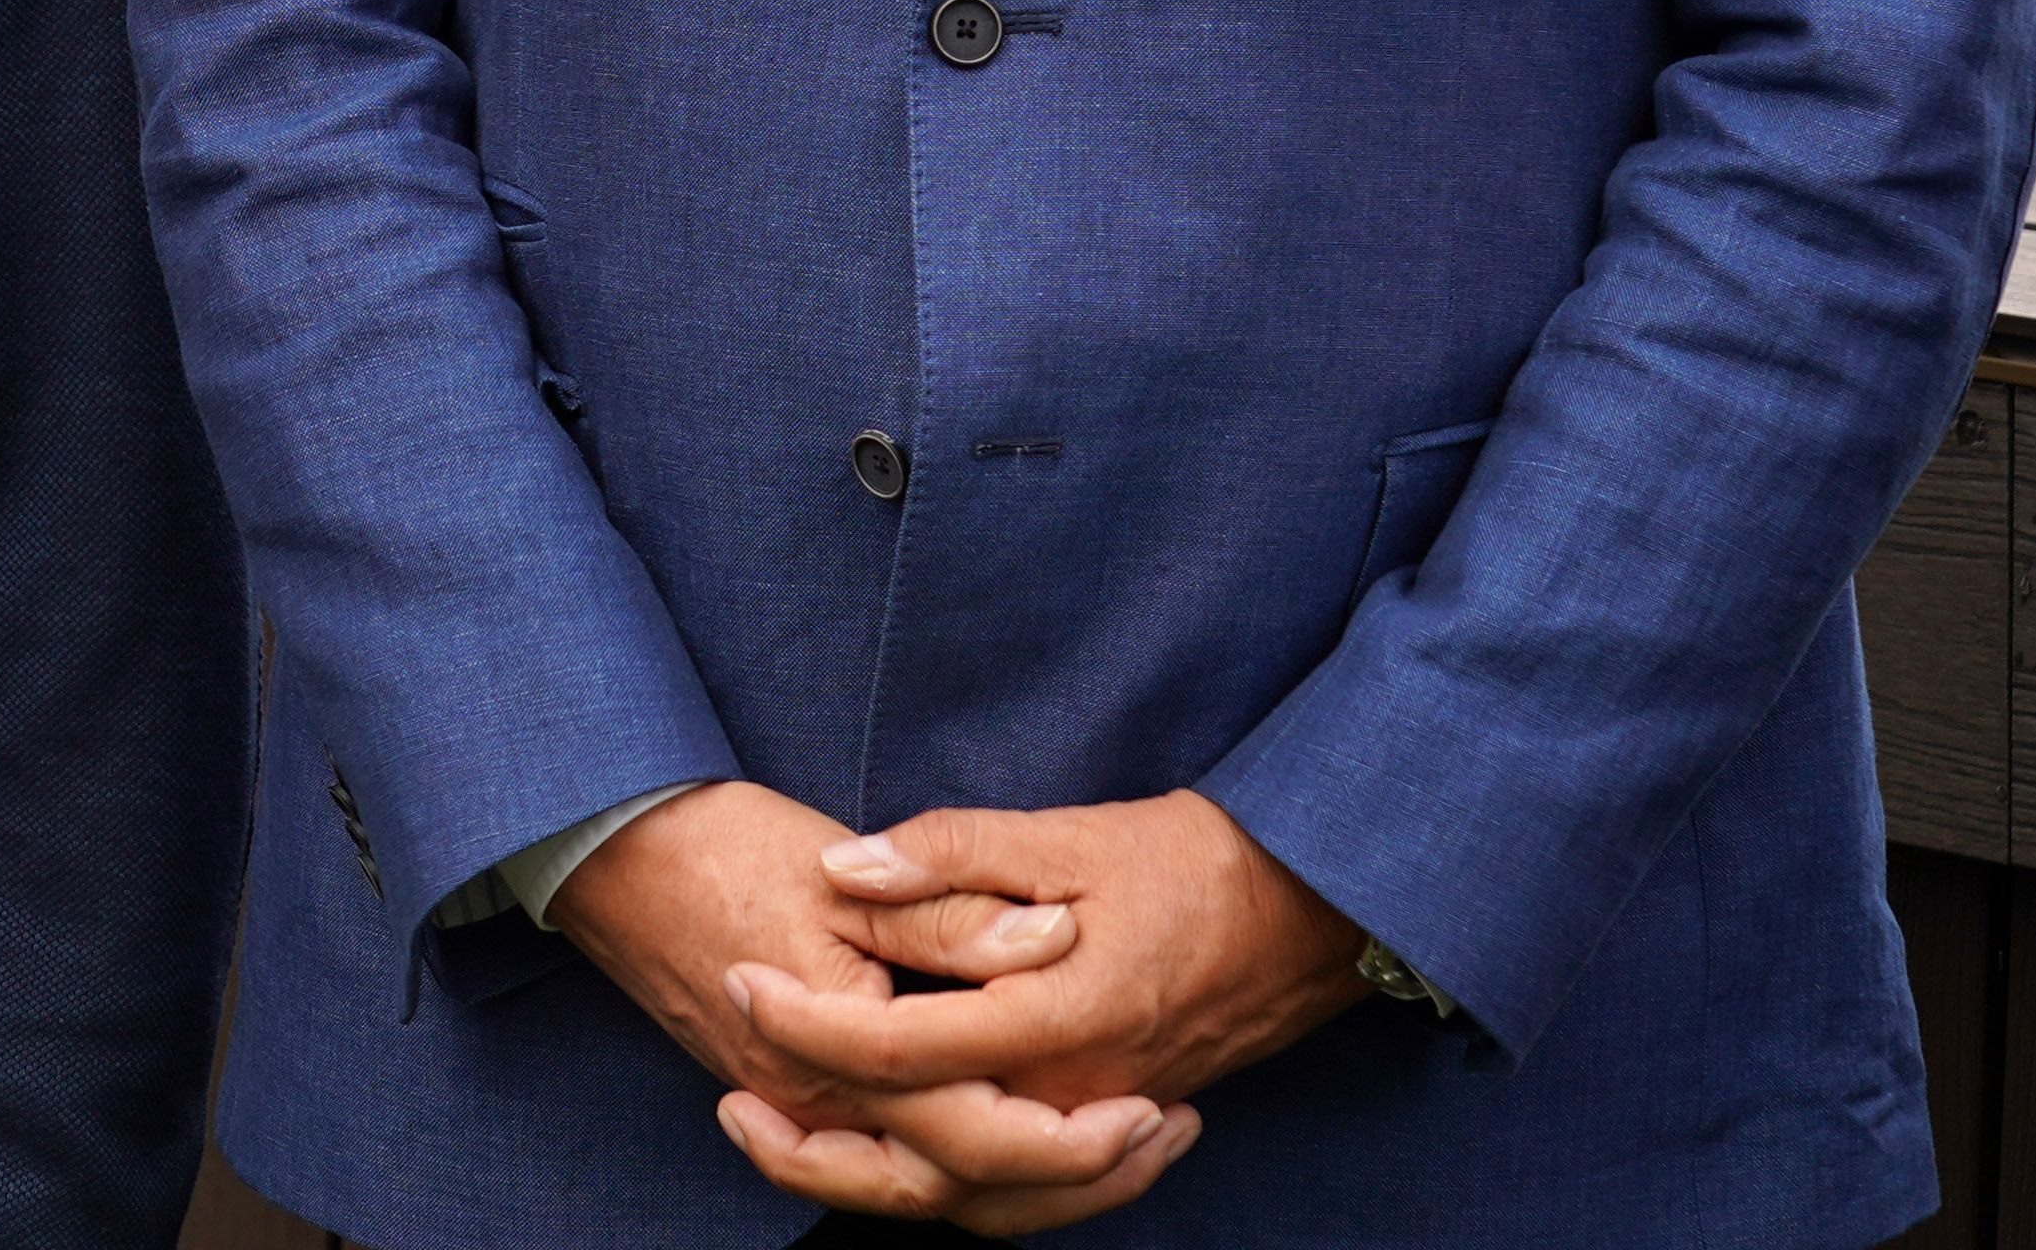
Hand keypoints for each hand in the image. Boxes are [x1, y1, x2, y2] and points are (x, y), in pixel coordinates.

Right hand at [553, 783, 1184, 1234]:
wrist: (610, 853)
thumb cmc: (721, 848)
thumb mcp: (841, 868)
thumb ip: (952, 911)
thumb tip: (1052, 940)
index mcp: (836, 1057)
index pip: (977, 1135)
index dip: (1074, 1137)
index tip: (1150, 1108)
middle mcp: (819, 1106)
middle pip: (963, 1192)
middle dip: (1073, 1181)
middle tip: (1157, 1134)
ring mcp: (804, 1107)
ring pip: (931, 1191)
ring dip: (1033, 1183)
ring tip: (1116, 1144)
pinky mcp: (799, 1093)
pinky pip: (898, 1161)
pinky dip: (973, 1164)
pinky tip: (1024, 1128)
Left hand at [710, 792, 1365, 1232]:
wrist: (1304, 910)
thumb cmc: (1185, 861)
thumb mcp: (1063, 833)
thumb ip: (948, 853)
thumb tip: (842, 869)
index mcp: (1055, 1017)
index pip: (899, 1049)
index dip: (804, 1022)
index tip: (737, 984)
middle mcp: (1076, 1092)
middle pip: (925, 1164)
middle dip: (815, 1149)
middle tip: (731, 1105)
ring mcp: (1097, 1121)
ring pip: (973, 1202)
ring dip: (871, 1185)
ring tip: (784, 1143)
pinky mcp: (1108, 1126)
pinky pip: (1020, 1197)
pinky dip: (947, 1191)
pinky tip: (891, 1152)